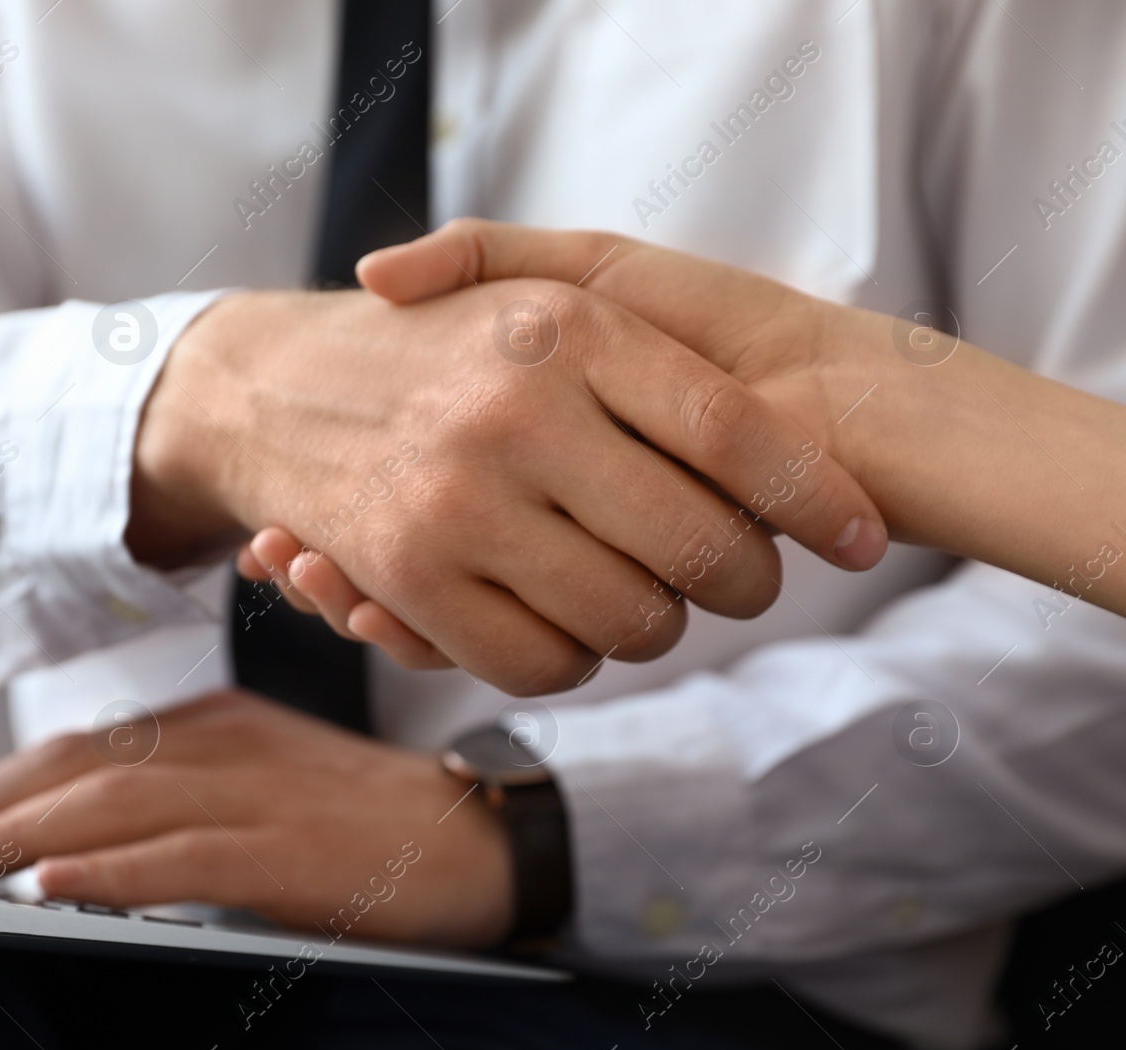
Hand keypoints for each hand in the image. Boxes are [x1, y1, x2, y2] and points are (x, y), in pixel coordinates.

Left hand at [0, 690, 512, 947]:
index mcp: (213, 724)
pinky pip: (177, 858)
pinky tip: (49, 886)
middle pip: (77, 767)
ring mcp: (253, 793)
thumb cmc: (366, 817)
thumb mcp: (264, 779)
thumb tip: (84, 835)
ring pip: (109, 805)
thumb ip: (184, 792)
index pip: (81, 746)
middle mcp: (222, 745)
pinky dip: (106, 871)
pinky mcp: (283, 848)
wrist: (477, 833)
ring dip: (14, 837)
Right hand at [131, 271, 884, 695]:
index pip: (733, 432)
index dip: (814, 497)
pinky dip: (573, 659)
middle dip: (745, 582)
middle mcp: (517, 412)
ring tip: (642, 588)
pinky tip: (567, 616)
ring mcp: (459, 500)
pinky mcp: (409, 577)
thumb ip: (656, 349)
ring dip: (655, 622)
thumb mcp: (541, 293)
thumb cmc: (446, 347)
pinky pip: (542, 664)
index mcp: (569, 328)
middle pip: (699, 548)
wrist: (278, 387)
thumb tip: (807, 443)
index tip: (863, 540)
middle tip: (741, 579)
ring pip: (630, 622)